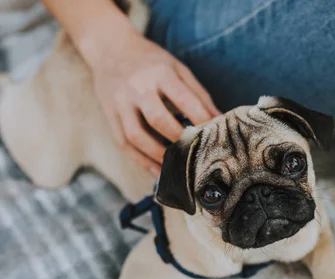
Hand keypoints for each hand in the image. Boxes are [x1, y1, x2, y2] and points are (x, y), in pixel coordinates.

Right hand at [86, 29, 219, 175]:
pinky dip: (141, 160)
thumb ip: (199, 95)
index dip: (200, 120)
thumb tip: (220, 120)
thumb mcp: (178, 69)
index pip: (184, 100)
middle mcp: (138, 87)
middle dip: (179, 140)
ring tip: (177, 167)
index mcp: (160, 73)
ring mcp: (121, 102)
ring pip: (136, 135)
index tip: (213, 136)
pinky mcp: (110, 115)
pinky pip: (123, 142)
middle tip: (196, 154)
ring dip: (157, 155)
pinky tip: (157, 171)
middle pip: (158, 119)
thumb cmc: (152, 61)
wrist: (111, 48)